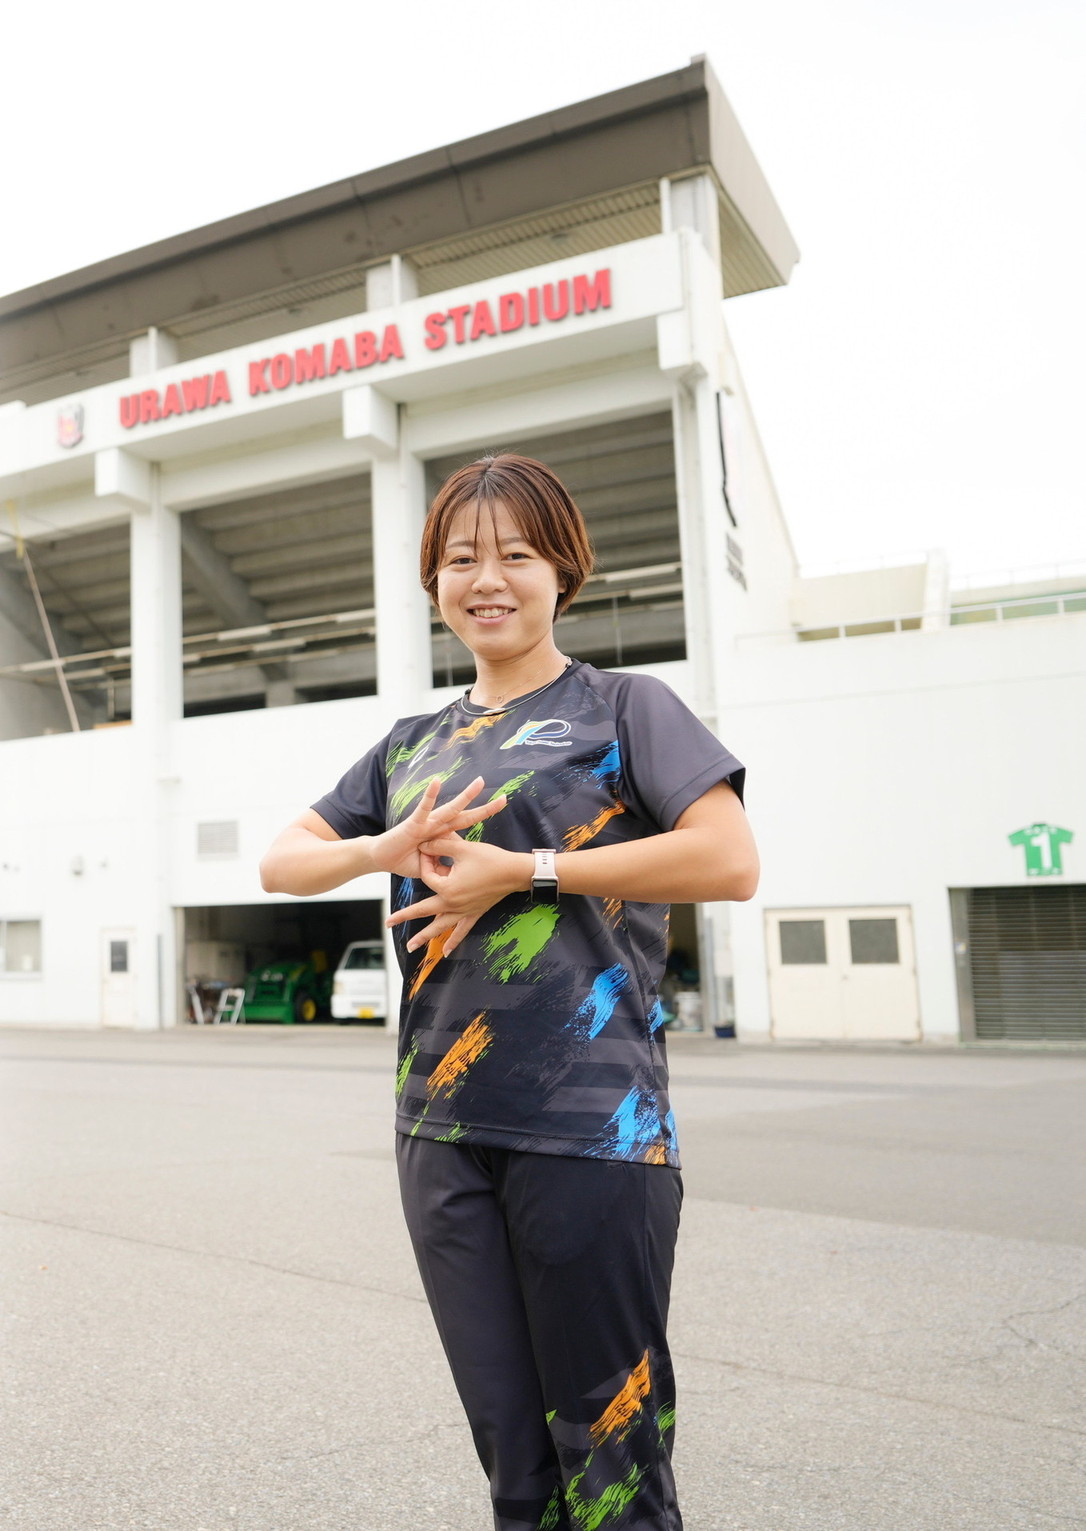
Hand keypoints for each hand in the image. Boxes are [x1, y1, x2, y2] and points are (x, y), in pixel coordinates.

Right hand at [372, 777, 505, 879]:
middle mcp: (438, 826)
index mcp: (443, 835)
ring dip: (466, 796)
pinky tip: (437, 782)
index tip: (501, 817)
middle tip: (505, 798)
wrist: (381, 858)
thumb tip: (457, 872)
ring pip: (450, 808)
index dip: (483, 820)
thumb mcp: (430, 867)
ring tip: (480, 783)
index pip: (467, 825)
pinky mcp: (414, 823)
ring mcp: (428, 823)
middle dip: (485, 808)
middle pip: (466, 815)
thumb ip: (443, 866)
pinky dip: (430, 795)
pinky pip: (423, 808)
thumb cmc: (405, 860)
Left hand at [386, 834, 530, 953]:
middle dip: (404, 916)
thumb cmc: (490, 858)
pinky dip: (454, 941)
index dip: (426, 862)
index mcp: (448, 888)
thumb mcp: (462, 848)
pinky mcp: (474, 913)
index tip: (429, 849)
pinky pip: (461, 930)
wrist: (515, 872)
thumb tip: (422, 844)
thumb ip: (440, 844)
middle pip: (423, 910)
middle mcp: (453, 903)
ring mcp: (463, 911)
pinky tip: (445, 953)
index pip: (428, 876)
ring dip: (424, 936)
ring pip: (439, 926)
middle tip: (388, 923)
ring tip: (410, 947)